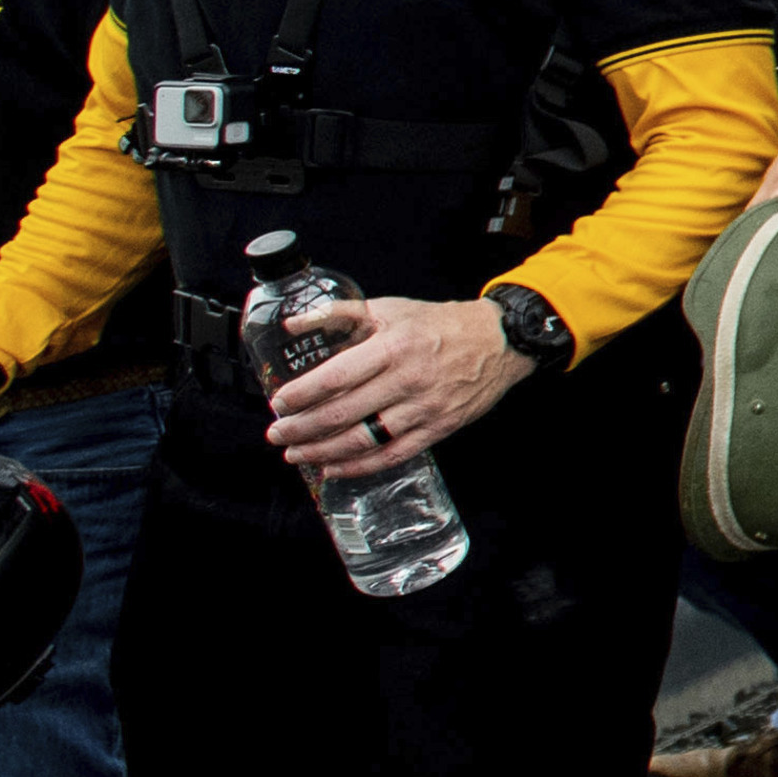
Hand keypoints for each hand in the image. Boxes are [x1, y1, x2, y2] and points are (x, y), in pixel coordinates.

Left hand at [259, 297, 525, 480]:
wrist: (500, 342)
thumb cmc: (439, 324)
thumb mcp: (390, 308)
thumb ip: (339, 314)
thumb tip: (292, 325)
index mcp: (392, 347)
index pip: (335, 377)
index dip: (301, 395)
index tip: (278, 403)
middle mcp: (407, 380)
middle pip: (342, 414)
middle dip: (301, 428)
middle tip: (277, 434)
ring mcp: (424, 409)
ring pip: (364, 440)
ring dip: (322, 452)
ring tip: (296, 455)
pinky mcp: (438, 428)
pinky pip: (392, 454)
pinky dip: (359, 466)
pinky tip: (333, 468)